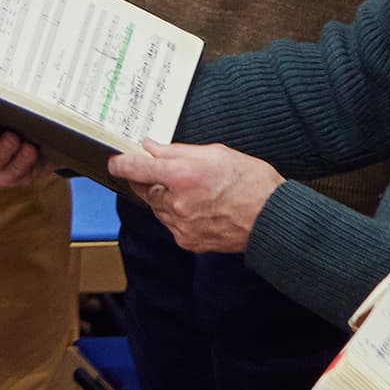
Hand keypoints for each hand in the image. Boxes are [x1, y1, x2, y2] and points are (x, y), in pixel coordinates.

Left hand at [107, 139, 278, 253]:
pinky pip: (171, 224)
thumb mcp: (215, 153)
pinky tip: (198, 207)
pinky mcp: (189, 241)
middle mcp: (177, 203)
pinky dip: (177, 215)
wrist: (274, 219)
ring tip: (194, 190)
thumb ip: (176, 151)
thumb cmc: (252, 183)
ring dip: (165, 198)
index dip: (120, 163)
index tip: (115, 161)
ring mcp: (182, 225)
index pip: (135, 168)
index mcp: (182, 176)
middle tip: (169, 173)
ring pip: (157, 208)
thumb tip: (151, 148)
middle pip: (145, 189)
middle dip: (150, 179)